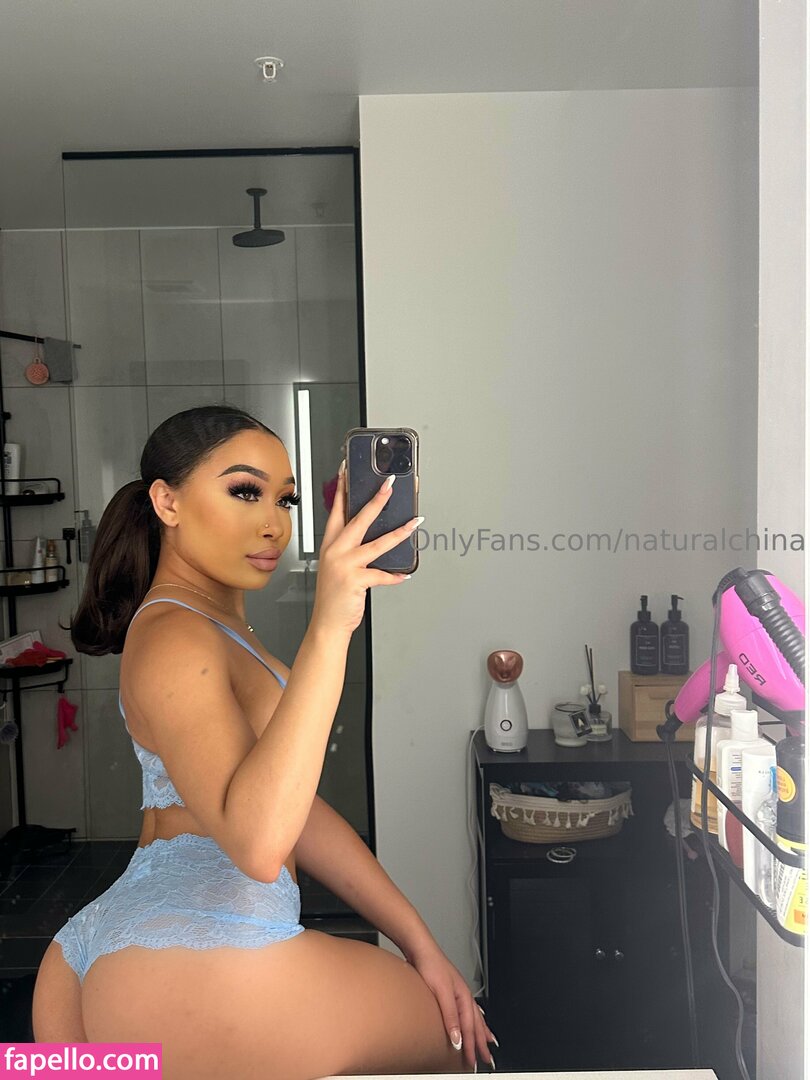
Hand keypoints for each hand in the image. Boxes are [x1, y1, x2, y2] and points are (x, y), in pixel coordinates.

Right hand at [310, 461, 419, 638]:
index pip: (336, 510)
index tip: (347, 470)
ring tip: (415, 522)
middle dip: (377, 500)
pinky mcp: (356, 580)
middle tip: (389, 485)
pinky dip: (395, 576)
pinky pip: (382, 574)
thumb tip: (375, 534)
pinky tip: (405, 574)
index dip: (342, 489)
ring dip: (400, 532)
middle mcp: (336, 551)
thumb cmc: (334, 596)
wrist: (327, 624)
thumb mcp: (336, 566)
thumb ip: (350, 549)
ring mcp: (345, 565)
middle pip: (359, 519)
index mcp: (330, 545)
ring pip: (377, 542)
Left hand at [406, 942, 497, 1069]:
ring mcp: (459, 993)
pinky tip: (478, 1018)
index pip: (470, 1029)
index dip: (472, 1047)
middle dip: (482, 1043)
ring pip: (475, 1017)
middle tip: (486, 1059)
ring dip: (482, 1032)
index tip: (473, 1062)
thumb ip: (450, 1015)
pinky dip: (477, 1018)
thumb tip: (457, 1038)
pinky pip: (469, 1010)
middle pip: (477, 1024)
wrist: (421, 949)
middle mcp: (464, 996)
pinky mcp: (452, 992)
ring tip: (489, 1042)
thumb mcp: (440, 992)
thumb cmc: (431, 965)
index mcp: (464, 997)